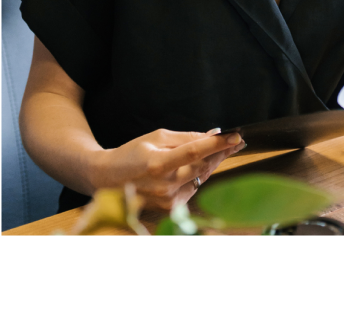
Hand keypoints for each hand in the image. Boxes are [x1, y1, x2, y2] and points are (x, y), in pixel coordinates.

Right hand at [91, 129, 245, 210]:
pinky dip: (199, 175)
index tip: (236, 136)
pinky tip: (199, 166)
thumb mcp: (157, 137)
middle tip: (235, 141)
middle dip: (222, 152)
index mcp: (158, 164)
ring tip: (220, 150)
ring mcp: (168, 199)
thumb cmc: (132, 153)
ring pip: (201, 177)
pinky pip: (194, 188)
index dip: (218, 144)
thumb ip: (187, 138)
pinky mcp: (170, 208)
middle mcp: (164, 185)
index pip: (195, 152)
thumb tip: (213, 135)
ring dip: (212, 163)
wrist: (107, 179)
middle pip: (203, 166)